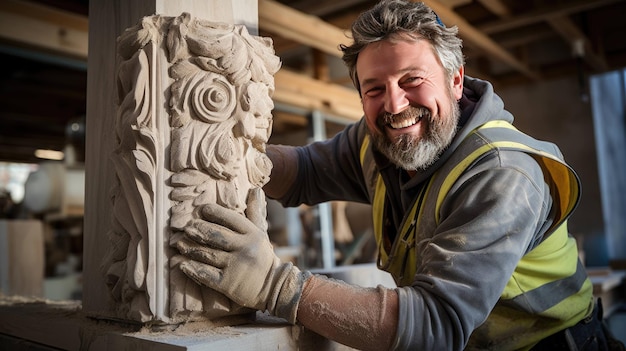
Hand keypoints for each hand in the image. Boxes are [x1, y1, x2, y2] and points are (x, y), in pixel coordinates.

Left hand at [177, 188, 309, 322]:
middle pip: (216, 236)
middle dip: (199, 230)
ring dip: (190, 248)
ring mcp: (236, 267)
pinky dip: (193, 269)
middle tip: (186, 227)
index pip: (231, 219)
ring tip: (179, 244)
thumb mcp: (262, 234)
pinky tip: (182, 265)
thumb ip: (255, 212)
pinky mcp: (228, 284)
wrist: (273, 288)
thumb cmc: (262, 258)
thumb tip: (256, 189)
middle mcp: (245, 248)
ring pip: (208, 254)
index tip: (202, 209)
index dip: (215, 213)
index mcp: (253, 234)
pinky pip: (206, 274)